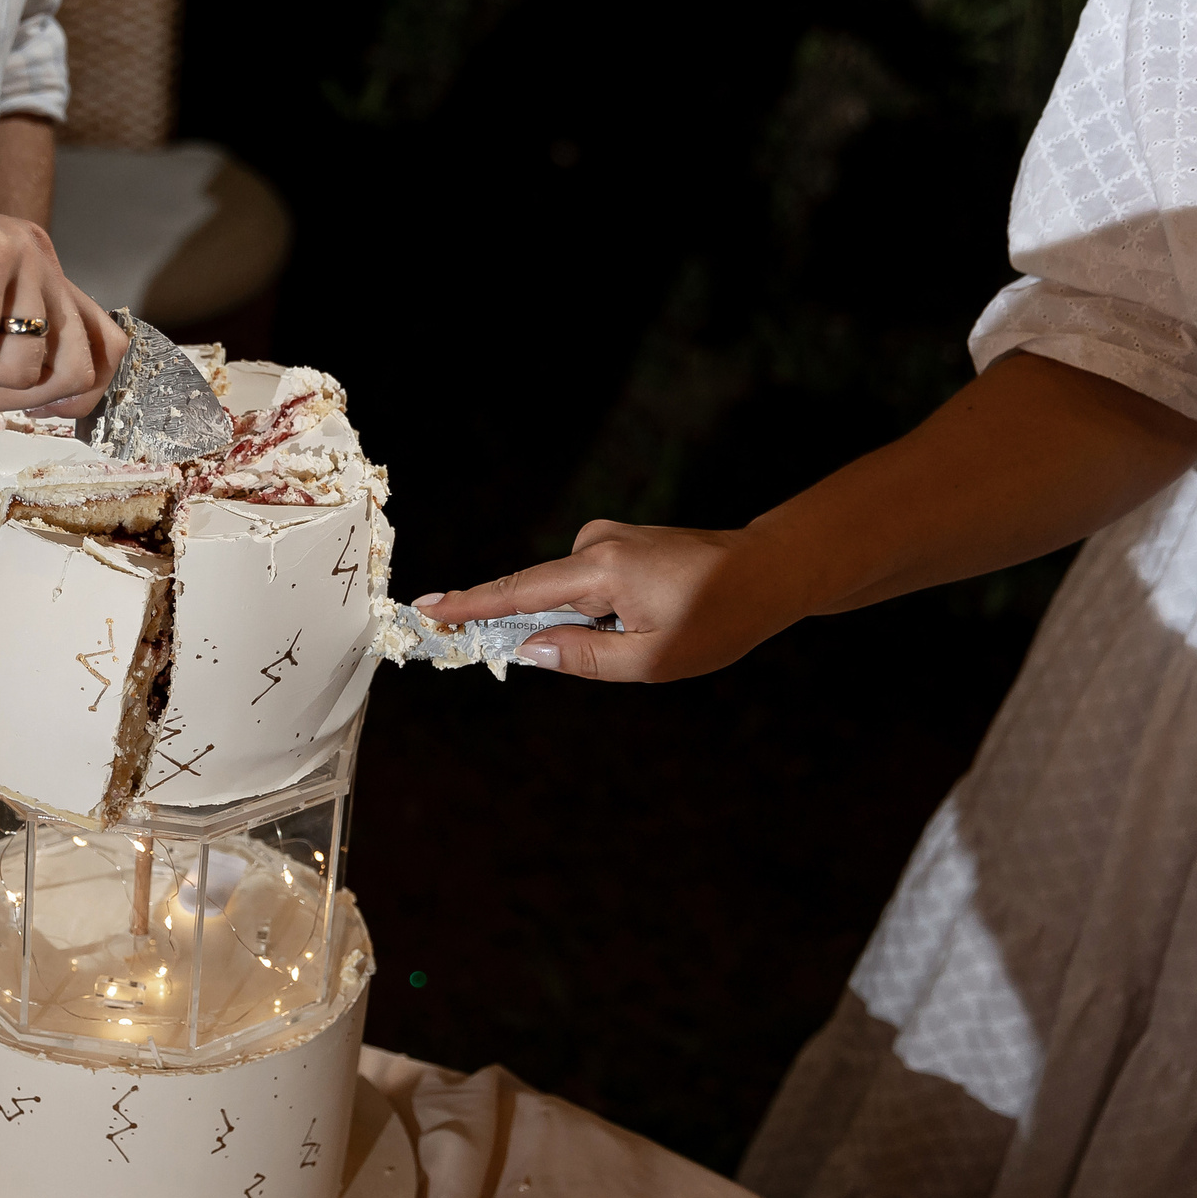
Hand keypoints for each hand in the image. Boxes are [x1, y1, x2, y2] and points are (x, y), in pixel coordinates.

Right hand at [0, 164, 123, 415]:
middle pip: (79, 369)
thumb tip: (58, 403)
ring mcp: (15, 254)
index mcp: (40, 273)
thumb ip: (6, 357)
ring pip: (26, 365)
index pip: (106, 346)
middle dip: (20, 396)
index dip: (80, 393)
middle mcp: (39, 258)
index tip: (30, 403)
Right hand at [413, 519, 813, 681]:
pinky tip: (646, 621)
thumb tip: (528, 651)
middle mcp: (597, 543)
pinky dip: (595, 609)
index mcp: (601, 570)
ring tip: (650, 635)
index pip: (517, 592)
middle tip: (558, 650)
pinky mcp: (622, 543)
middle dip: (525, 626)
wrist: (771, 570)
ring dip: (582, 624)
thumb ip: (583, 657)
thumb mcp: (653, 659)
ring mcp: (610, 538)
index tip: (425, 607)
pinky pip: (587, 583)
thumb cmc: (721, 617)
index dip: (468, 604)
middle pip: (537, 592)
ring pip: (568, 594)